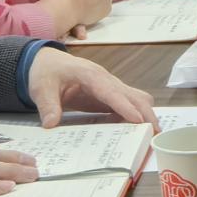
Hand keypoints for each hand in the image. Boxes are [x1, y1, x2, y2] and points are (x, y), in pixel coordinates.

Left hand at [24, 47, 156, 126]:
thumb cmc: (46, 72)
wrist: (46, 62)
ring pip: (136, 98)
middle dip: (146, 113)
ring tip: (152, 133)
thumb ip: (48, 105)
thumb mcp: (41, 88)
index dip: (125, 106)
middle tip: (155, 132)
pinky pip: (128, 104)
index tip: (138, 120)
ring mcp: (110, 87)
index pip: (112, 92)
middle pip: (133, 95)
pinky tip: (138, 130)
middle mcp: (105, 79)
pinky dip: (137, 115)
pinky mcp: (109, 95)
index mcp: (90, 75)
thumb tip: (51, 123)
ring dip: (146, 113)